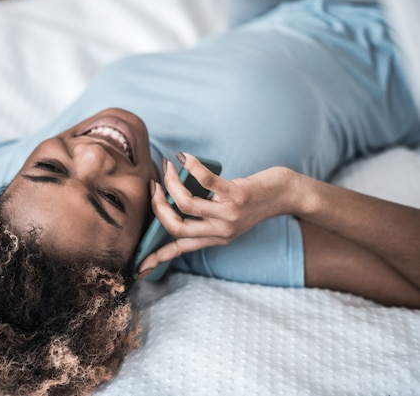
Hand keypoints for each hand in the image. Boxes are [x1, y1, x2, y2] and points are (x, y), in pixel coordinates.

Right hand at [138, 152, 296, 274]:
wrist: (288, 195)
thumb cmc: (255, 201)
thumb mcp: (228, 218)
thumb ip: (206, 217)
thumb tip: (177, 203)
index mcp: (215, 238)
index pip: (180, 250)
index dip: (157, 257)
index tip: (138, 268)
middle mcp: (220, 231)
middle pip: (176, 227)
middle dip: (157, 206)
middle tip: (154, 186)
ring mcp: (228, 214)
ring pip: (185, 204)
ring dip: (169, 184)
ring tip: (166, 168)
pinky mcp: (236, 195)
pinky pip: (204, 181)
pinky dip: (190, 167)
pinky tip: (183, 157)